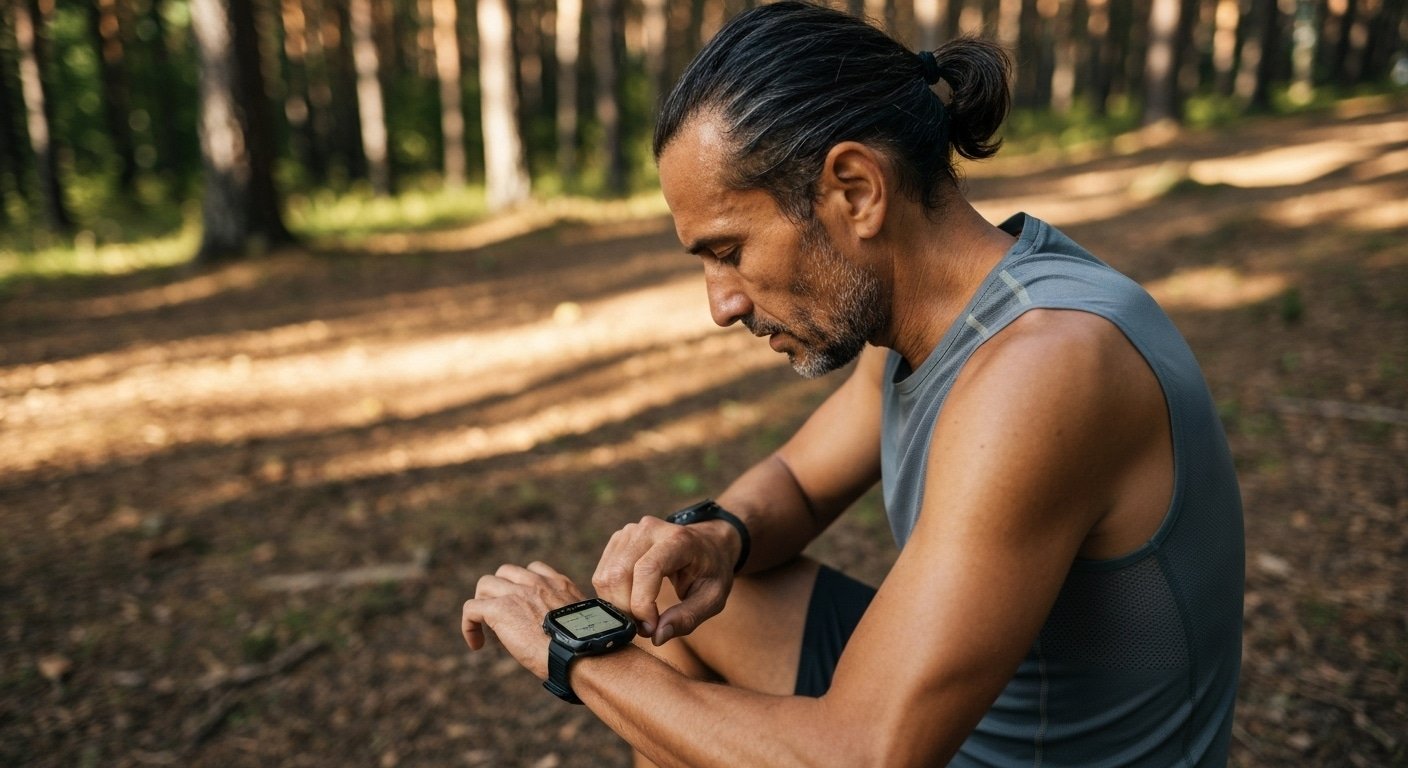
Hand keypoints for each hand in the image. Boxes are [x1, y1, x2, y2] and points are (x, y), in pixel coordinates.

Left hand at [461, 561, 585, 678]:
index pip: (533, 570)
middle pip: (505, 572)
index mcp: (560, 584)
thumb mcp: (585, 624)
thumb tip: (564, 637)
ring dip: (484, 604)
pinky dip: (469, 625)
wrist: (580, 654)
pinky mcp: (500, 609)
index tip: (523, 610)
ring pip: (485, 585)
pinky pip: (471, 608)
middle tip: (503, 620)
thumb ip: (571, 620)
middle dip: (500, 593)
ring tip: (488, 630)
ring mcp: (517, 592)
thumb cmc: (587, 648)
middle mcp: (537, 582)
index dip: (522, 588)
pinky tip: (476, 644)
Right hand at [592, 516, 735, 645]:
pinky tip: (631, 603)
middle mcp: (650, 529)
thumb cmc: (712, 571)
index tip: (651, 627)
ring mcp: (630, 532)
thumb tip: (657, 636)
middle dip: (627, 610)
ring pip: (605, 577)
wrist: (708, 543)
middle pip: (619, 575)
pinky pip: (601, 575)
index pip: (646, 570)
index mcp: (678, 540)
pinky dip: (611, 597)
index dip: (642, 605)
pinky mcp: (618, 540)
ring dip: (617, 606)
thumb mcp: (713, 598)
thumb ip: (687, 617)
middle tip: (645, 628)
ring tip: (639, 617)